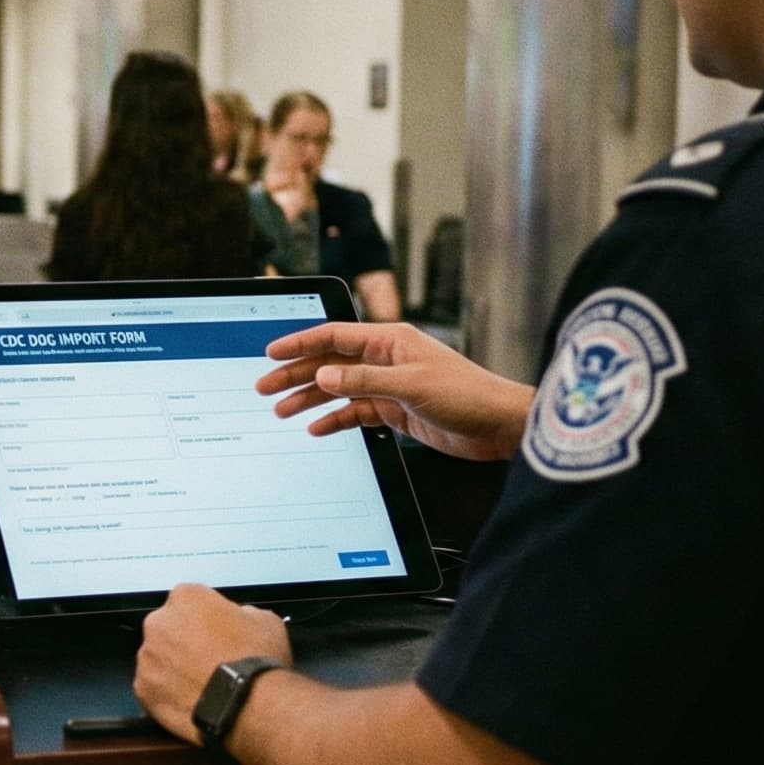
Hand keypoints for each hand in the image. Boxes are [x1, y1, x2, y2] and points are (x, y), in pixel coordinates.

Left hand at [132, 585, 292, 744]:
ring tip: (202, 684)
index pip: (189, 601)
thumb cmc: (256, 662)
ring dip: (174, 668)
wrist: (247, 705)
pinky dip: (167, 693)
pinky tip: (190, 700)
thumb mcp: (265, 620)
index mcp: (186, 597)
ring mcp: (147, 657)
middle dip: (184, 641)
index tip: (216, 634)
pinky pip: (152, 687)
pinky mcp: (143, 689)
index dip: (205, 619)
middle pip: (168, 628)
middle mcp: (159, 622)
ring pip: (158, 659)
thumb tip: (240, 617)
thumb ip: (243, 612)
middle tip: (208, 660)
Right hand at [255, 322, 533, 461]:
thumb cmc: (467, 394)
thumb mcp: (411, 385)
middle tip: (265, 387)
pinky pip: (355, 413)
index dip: (299, 342)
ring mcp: (389, 386)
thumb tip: (324, 374)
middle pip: (329, 363)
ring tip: (281, 411)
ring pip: (338, 390)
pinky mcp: (395, 410)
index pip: (333, 336)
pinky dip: (335, 419)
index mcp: (389, 341)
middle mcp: (385, 360)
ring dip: (310, 399)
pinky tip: (316, 428)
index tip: (271, 352)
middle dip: (295, 374)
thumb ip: (364, 380)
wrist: (498, 425)